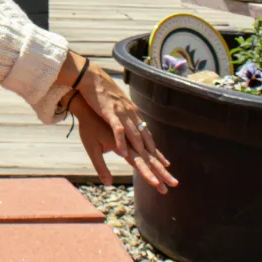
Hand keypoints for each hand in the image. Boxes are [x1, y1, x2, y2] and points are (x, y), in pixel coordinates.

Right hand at [69, 64, 177, 193]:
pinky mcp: (110, 112)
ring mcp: (122, 116)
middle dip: (158, 165)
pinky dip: (120, 141)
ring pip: (135, 139)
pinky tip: (122, 153)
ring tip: (151, 174)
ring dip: (143, 157)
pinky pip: (118, 130)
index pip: (147, 140)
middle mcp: (131, 119)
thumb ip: (120, 125)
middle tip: (170, 181)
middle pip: (146, 145)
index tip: (167, 167)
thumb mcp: (113, 114)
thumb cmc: (100, 99)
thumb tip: (124, 136)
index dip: (157, 154)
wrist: (91, 79)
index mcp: (132, 119)